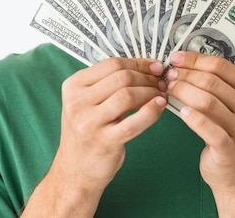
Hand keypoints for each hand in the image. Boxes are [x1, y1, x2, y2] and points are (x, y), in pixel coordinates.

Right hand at [54, 57, 166, 189]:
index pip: (112, 64)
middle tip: (161, 83)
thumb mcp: (87, 102)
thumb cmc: (88, 132)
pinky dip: (152, 111)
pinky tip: (160, 106)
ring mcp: (89, 122)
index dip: (138, 63)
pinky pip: (135, 121)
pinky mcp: (104, 141)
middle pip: (122, 77)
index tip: (154, 67)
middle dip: (147, 78)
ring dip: (151, 92)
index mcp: (73, 86)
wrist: (75, 171)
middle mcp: (77, 102)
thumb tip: (147, 67)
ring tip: (161, 95)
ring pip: (128, 95)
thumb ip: (109, 84)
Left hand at [166, 52, 234, 215]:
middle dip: (185, 75)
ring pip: (207, 101)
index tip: (175, 58)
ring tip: (168, 90)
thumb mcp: (232, 106)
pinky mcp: (230, 148)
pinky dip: (191, 117)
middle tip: (168, 76)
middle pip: (211, 81)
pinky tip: (180, 111)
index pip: (221, 66)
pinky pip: (207, 128)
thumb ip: (216, 85)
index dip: (195, 59)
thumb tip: (182, 64)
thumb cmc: (230, 133)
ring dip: (183, 92)